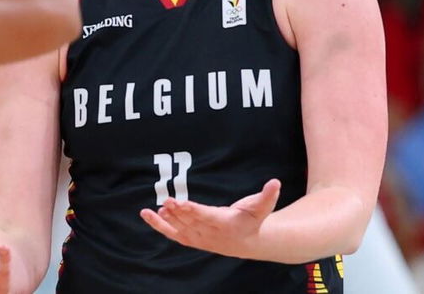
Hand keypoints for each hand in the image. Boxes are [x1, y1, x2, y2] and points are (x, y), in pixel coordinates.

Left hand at [140, 179, 280, 259]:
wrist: (248, 242)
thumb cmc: (253, 220)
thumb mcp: (262, 207)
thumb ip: (267, 196)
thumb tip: (275, 182)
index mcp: (226, 224)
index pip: (206, 217)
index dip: (192, 210)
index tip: (180, 203)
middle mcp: (211, 234)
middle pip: (191, 222)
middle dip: (178, 212)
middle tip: (166, 200)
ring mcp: (200, 238)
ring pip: (180, 229)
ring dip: (167, 220)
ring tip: (157, 208)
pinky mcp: (191, 239)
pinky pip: (173, 234)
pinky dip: (159, 226)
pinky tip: (147, 215)